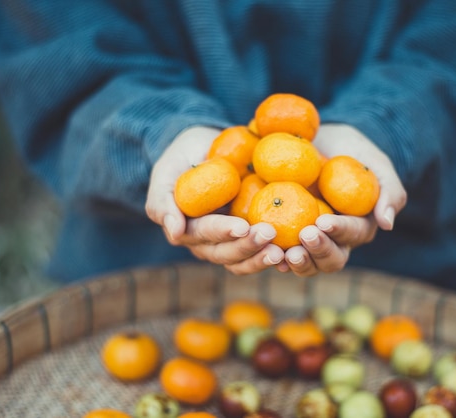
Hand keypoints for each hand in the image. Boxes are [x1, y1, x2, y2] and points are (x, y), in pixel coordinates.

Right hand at [145, 126, 284, 274]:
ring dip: (262, 258)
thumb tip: (174, 234)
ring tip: (282, 251)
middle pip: (226, 253)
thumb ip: (163, 201)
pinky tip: (292, 252)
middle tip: (270, 234)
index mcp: (186, 229)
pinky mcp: (250, 239)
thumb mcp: (167, 170)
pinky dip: (277, 257)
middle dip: (248, 246)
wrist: (207, 148)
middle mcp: (207, 243)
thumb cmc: (184, 157)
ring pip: (244, 261)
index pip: (205, 234)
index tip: (242, 226)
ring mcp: (230, 243)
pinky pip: (262, 254)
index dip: (223, 232)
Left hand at [283, 123, 406, 276]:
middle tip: (304, 234)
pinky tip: (264, 250)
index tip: (323, 221)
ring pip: (307, 264)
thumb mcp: (376, 164)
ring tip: (284, 253)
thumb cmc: (352, 151)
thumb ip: (389, 191)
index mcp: (359, 227)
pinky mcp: (286, 236)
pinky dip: (273, 255)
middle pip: (331, 259)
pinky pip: (280, 253)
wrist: (320, 141)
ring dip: (297, 262)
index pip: (353, 234)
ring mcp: (309, 241)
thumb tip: (387, 224)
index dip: (339, 231)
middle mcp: (335, 241)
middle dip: (319, 250)